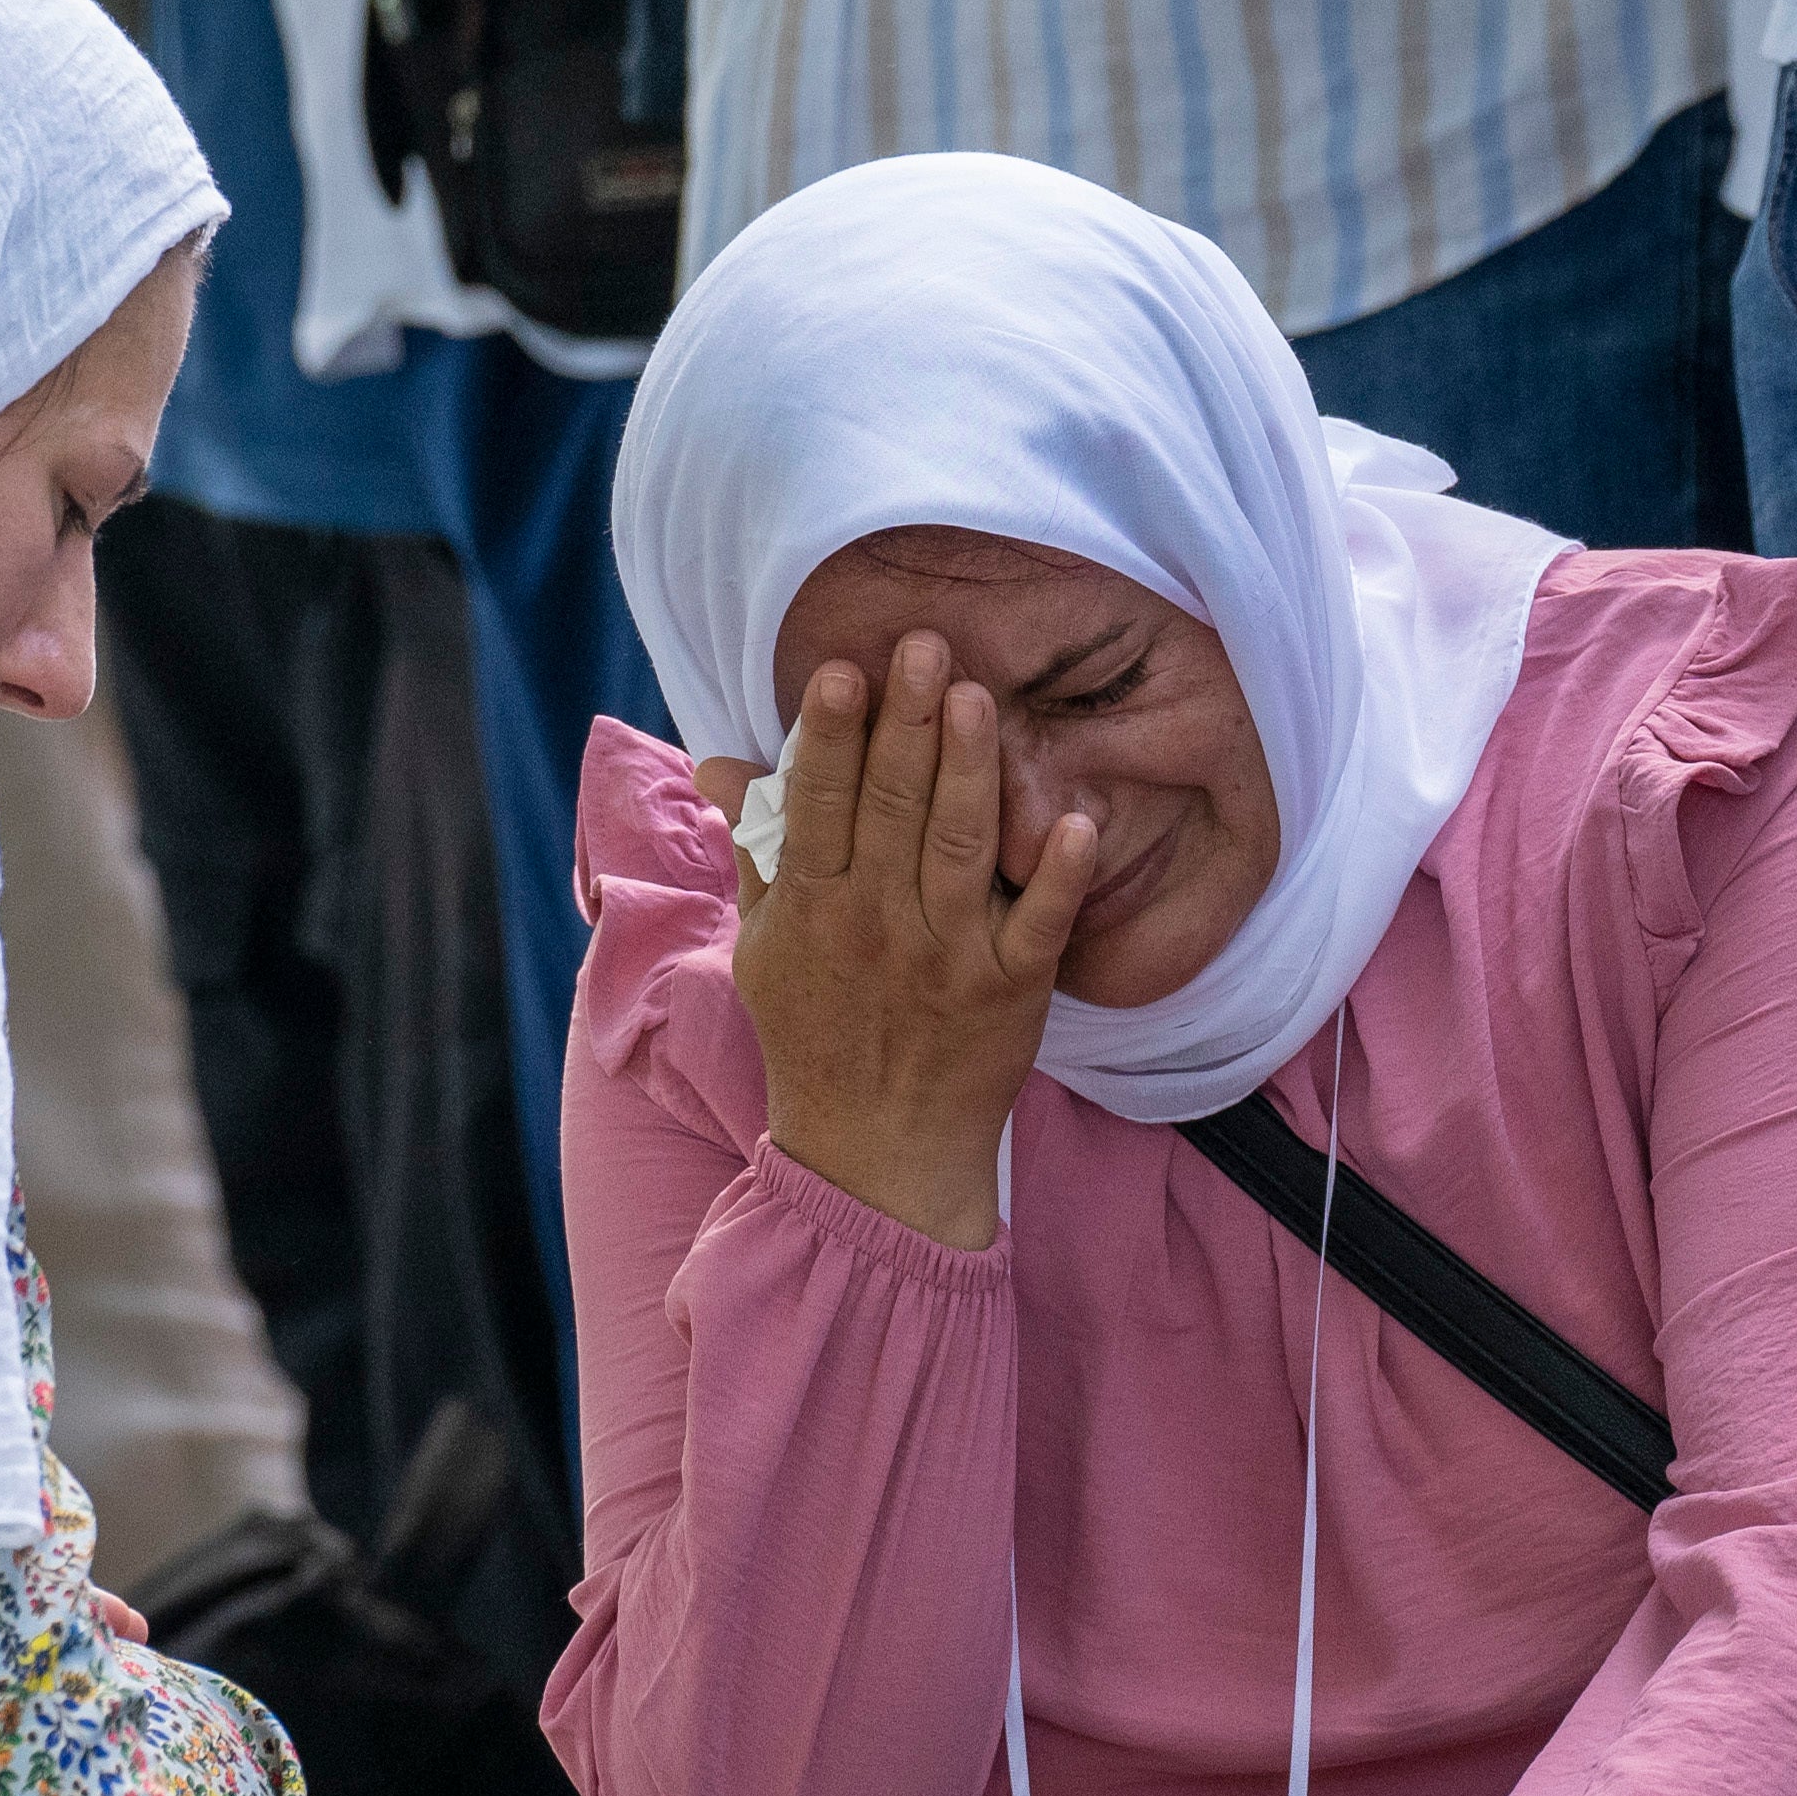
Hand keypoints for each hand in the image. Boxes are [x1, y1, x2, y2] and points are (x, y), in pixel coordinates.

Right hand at [711, 628, 1087, 1251]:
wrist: (875, 1151)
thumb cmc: (816, 1035)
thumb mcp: (763, 945)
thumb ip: (755, 849)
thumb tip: (722, 761)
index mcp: (813, 908)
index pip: (818, 805)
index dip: (828, 736)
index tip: (841, 670)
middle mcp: (877, 924)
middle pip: (890, 807)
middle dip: (905, 723)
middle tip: (923, 644)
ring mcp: (949, 955)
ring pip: (962, 846)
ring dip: (971, 768)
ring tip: (975, 696)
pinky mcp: (1013, 988)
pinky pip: (1040, 922)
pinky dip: (1058, 873)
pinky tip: (1074, 819)